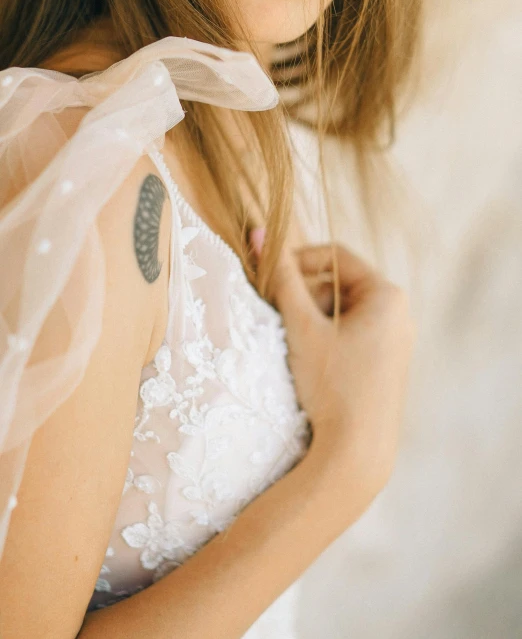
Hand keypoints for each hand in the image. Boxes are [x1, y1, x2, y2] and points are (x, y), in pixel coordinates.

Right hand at [251, 231, 416, 492]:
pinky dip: (328, 339)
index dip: (297, 260)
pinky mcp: (389, 365)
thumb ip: (281, 277)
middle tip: (277, 317)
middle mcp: (400, 313)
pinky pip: (354, 335)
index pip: (335, 256)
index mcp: (387, 295)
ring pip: (345, 312)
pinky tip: (312, 364)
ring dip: (313, 319)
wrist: (357, 453)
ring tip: (293, 345)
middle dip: (304, 296)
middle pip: (340, 284)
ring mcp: (397, 341)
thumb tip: (259, 231)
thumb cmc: (331, 384)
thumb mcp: (301, 326)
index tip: (269, 278)